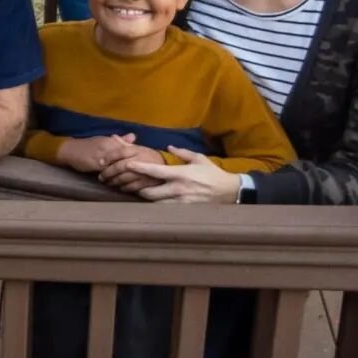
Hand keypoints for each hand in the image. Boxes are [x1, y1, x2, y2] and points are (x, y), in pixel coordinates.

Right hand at [57, 134, 139, 174]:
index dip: (137, 158)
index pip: (130, 150)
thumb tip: (133, 136)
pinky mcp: (96, 164)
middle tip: (141, 175)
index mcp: (111, 141)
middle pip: (126, 158)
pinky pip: (109, 171)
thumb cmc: (88, 146)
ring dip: (125, 173)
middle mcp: (108, 146)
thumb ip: (119, 140)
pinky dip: (115, 177)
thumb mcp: (104, 141)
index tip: (143, 164)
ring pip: (119, 165)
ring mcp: (103, 155)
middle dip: (133, 166)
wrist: (70, 150)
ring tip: (132, 180)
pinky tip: (120, 182)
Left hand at [99, 145, 173, 191]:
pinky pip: (134, 187)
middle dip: (109, 172)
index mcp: (139, 150)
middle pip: (121, 166)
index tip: (100, 162)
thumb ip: (126, 144)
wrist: (171, 166)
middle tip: (101, 176)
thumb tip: (113, 137)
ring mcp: (146, 173)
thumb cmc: (152, 156)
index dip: (109, 157)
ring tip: (108, 182)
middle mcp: (142, 160)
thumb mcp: (140, 148)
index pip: (121, 152)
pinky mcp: (150, 184)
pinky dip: (125, 188)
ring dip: (114, 181)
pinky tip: (120, 188)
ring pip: (126, 178)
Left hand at [122, 148, 241, 203]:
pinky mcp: (184, 211)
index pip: (155, 171)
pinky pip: (165, 209)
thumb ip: (182, 153)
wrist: (230, 192)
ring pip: (155, 203)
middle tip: (130, 183)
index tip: (127, 164)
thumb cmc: (213, 174)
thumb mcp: (199, 159)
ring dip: (146, 198)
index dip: (139, 168)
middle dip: (137, 189)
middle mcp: (178, 189)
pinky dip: (157, 205)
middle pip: (149, 193)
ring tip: (139, 193)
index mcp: (180, 174)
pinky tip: (153, 202)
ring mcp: (181, 202)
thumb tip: (169, 147)